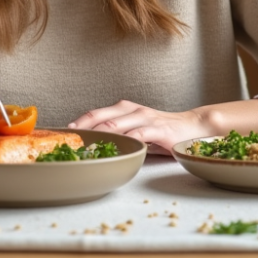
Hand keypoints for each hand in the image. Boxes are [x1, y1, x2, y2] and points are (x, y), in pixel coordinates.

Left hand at [67, 100, 209, 155]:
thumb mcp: (136, 129)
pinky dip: (127, 141)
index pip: (96, 113)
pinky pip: (140, 134)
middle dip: (84, 129)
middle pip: (101, 117)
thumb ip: (119, 133)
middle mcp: (132, 110)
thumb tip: (94, 146)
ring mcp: (145, 118)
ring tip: (87, 147)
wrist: (192, 126)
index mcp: (124, 109)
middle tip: (70, 141)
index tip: (64, 133)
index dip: (79, 122)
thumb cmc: (161, 131)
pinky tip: (118, 148)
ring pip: (117, 124)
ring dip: (100, 136)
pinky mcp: (159, 129)